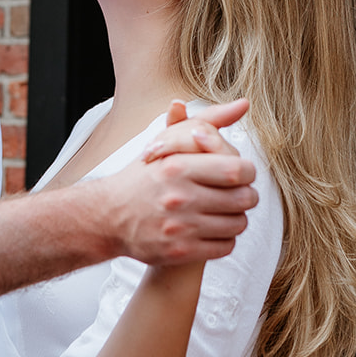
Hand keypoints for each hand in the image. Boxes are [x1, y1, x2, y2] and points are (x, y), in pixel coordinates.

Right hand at [93, 99, 256, 268]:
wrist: (109, 217)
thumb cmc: (145, 176)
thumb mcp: (169, 141)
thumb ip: (207, 121)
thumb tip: (243, 104)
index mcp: (177, 166)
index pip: (237, 170)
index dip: (247, 172)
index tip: (240, 173)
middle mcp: (179, 197)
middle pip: (243, 199)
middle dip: (246, 195)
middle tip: (237, 193)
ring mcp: (180, 228)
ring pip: (238, 224)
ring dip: (237, 217)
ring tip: (225, 211)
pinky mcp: (180, 252)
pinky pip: (225, 246)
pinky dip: (225, 238)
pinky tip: (213, 228)